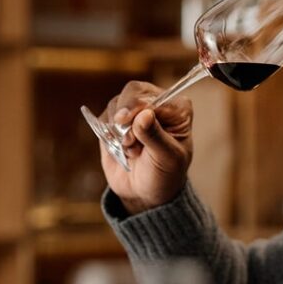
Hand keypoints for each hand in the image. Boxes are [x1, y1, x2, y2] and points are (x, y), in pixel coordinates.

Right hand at [98, 81, 192, 214]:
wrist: (144, 192)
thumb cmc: (164, 174)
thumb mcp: (167, 159)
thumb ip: (155, 136)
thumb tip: (145, 114)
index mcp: (178, 109)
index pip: (155, 96)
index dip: (139, 108)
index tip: (130, 127)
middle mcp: (158, 103)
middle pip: (133, 92)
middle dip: (126, 118)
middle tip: (129, 141)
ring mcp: (136, 109)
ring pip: (116, 104)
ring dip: (118, 130)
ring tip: (131, 149)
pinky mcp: (116, 119)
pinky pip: (104, 116)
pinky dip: (108, 134)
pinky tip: (121, 148)